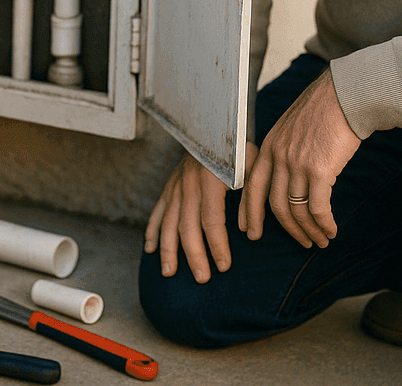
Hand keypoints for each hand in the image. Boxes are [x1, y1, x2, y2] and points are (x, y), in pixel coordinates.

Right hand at [143, 146, 255, 282]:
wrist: (211, 123)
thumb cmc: (236, 147)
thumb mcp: (252, 166)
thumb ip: (252, 198)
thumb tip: (251, 232)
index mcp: (210, 179)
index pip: (212, 219)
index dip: (218, 245)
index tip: (225, 266)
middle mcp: (188, 183)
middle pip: (187, 225)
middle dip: (194, 255)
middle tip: (203, 278)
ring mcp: (175, 185)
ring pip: (168, 222)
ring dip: (168, 249)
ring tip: (170, 272)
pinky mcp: (169, 185)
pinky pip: (157, 211)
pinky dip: (152, 230)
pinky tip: (150, 249)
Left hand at [242, 67, 359, 248]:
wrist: (345, 95)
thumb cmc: (324, 109)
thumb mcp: (291, 127)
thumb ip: (284, 149)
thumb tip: (287, 174)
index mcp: (269, 146)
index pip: (252, 186)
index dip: (249, 212)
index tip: (249, 231)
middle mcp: (278, 157)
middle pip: (275, 205)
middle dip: (288, 229)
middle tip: (300, 242)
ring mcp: (297, 164)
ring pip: (297, 210)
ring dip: (309, 230)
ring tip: (320, 241)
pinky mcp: (319, 170)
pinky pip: (318, 208)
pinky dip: (324, 224)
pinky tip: (332, 230)